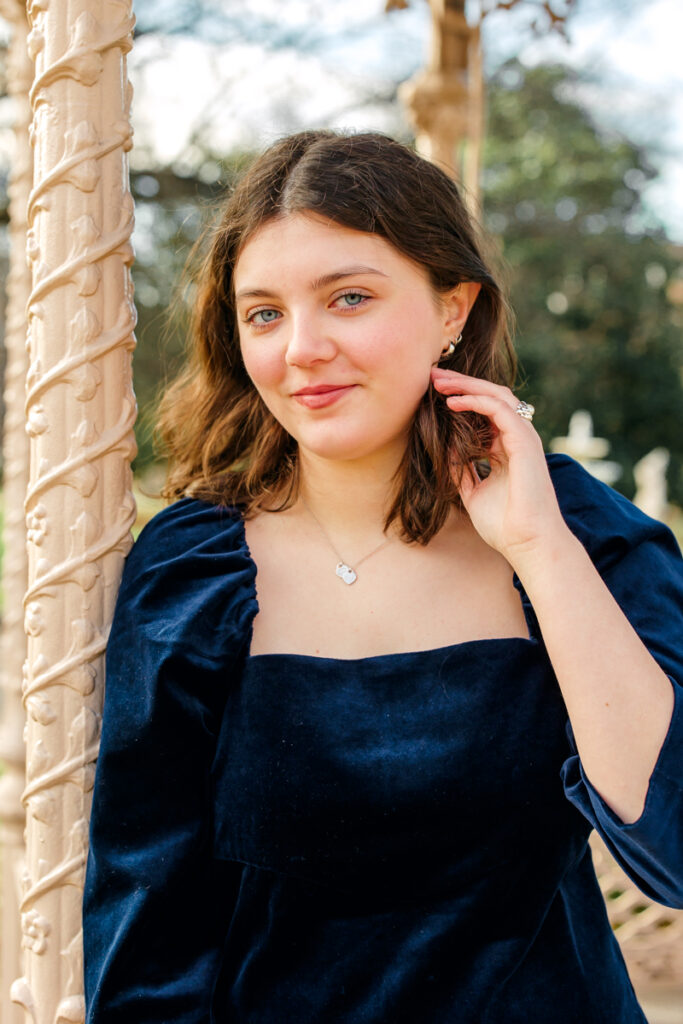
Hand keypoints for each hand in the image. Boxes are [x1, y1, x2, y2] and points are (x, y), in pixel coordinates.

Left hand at [431, 367, 570, 565]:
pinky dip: (476, 401)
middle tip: (432, 376)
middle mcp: (517, 439)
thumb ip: (462, 470)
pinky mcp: (525, 442)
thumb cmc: (506, 526)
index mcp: (506, 450)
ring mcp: (524, 439)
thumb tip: (446, 449)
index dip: (460, 400)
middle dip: (461, 384)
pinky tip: (454, 402)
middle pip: (490, 398)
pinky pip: (500, 409)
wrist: (528, 544)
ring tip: (439, 382)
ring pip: (497, 396)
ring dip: (466, 386)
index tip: (432, 394)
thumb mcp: (472, 493)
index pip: (484, 413)